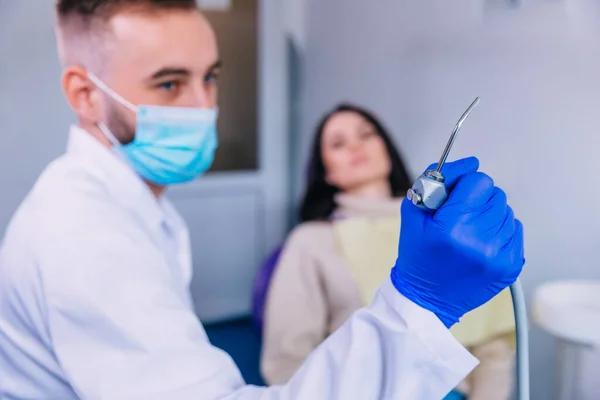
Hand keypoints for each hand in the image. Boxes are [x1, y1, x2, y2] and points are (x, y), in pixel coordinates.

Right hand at [391, 157, 524, 327]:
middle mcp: (478, 241)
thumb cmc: (417, 255)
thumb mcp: (413, 213)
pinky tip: (480, 243)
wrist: (425, 300)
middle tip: (459, 216)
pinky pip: (515, 230)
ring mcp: (497, 256)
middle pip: (495, 194)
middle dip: (477, 199)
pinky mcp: (510, 266)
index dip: (466, 184)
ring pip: (506, 211)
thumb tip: (470, 163)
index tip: (456, 195)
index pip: (479, 181)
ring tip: (469, 232)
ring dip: (488, 215)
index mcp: (451, 227)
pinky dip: (499, 231)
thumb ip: (436, 181)